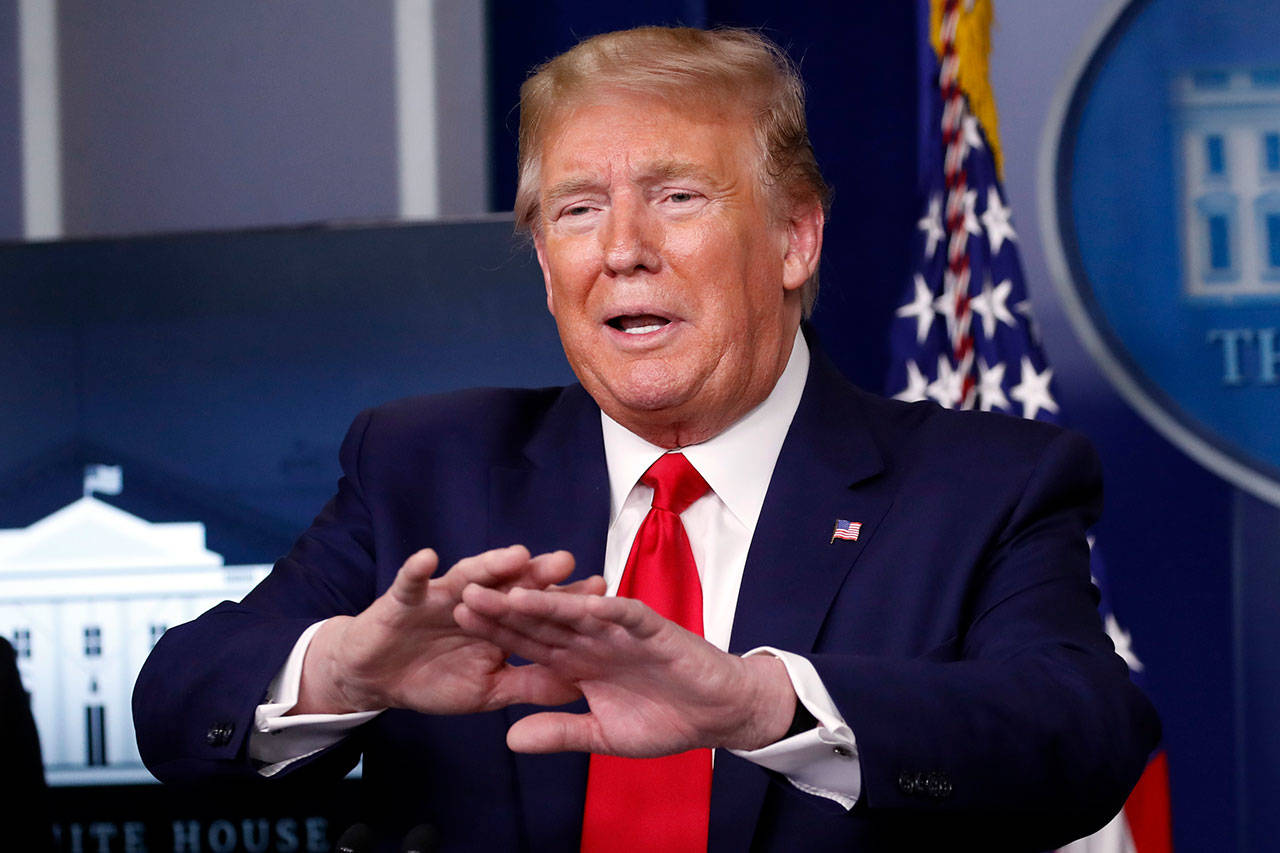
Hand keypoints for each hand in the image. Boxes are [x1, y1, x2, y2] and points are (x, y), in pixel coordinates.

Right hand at [291, 545, 605, 715]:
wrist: (376, 678)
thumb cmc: (434, 679)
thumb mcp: (488, 691)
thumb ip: (530, 684)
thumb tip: (581, 687)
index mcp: (499, 621)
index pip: (538, 606)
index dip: (566, 601)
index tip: (602, 593)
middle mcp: (476, 600)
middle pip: (511, 582)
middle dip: (537, 573)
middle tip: (566, 562)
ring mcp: (440, 595)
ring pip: (468, 575)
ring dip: (489, 565)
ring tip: (515, 555)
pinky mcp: (403, 598)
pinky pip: (410, 582)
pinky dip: (417, 570)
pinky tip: (429, 558)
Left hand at [454, 586, 796, 755]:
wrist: (718, 713)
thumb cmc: (666, 720)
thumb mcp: (602, 736)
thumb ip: (559, 732)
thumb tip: (510, 738)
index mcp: (579, 662)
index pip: (530, 643)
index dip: (497, 634)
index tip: (459, 623)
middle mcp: (594, 639)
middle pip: (543, 620)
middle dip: (506, 608)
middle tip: (464, 593)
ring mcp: (621, 632)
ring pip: (577, 611)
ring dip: (546, 602)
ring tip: (510, 593)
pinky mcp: (653, 629)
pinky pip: (626, 614)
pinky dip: (606, 607)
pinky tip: (582, 599)